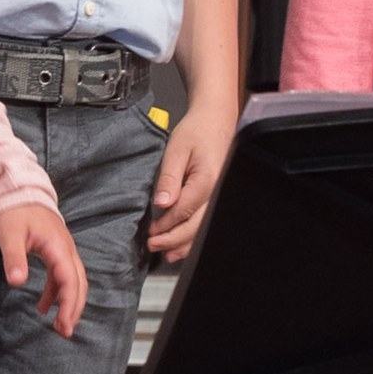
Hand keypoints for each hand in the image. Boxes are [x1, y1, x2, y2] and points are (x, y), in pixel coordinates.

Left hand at [0, 203, 87, 338]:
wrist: (18, 191)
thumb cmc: (14, 211)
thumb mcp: (10, 234)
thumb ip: (14, 258)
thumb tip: (17, 282)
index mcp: (58, 246)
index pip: (70, 280)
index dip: (69, 304)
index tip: (64, 324)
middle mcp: (66, 250)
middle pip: (79, 284)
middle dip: (74, 309)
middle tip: (65, 331)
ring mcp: (63, 251)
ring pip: (74, 281)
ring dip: (68, 303)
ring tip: (59, 326)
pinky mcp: (56, 252)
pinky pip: (62, 277)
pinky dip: (56, 293)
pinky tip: (44, 307)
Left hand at [147, 106, 232, 261]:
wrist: (215, 119)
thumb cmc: (197, 131)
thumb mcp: (176, 150)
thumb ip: (169, 178)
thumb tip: (162, 204)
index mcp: (207, 181)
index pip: (184, 211)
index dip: (166, 225)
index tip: (151, 232)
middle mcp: (218, 193)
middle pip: (196, 226)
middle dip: (174, 240)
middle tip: (154, 245)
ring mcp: (221, 196)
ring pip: (205, 228)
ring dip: (186, 244)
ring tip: (167, 254)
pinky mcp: (219, 196)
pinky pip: (208, 221)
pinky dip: (196, 235)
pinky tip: (184, 244)